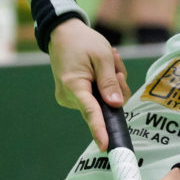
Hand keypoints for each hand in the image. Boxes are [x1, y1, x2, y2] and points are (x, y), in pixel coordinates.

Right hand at [48, 20, 129, 148]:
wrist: (64, 33)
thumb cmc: (83, 42)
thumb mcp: (102, 56)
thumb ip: (110, 82)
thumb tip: (116, 106)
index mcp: (74, 85)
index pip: (90, 112)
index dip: (99, 129)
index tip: (106, 146)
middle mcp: (69, 96)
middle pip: (104, 105)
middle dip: (116, 86)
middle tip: (115, 63)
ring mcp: (70, 98)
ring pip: (103, 100)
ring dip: (112, 82)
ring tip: (107, 59)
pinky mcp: (75, 96)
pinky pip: (98, 95)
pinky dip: (105, 82)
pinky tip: (102, 66)